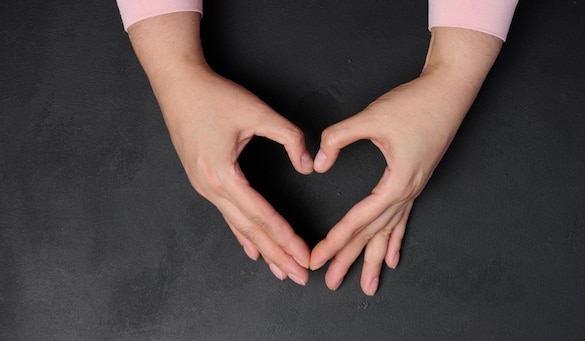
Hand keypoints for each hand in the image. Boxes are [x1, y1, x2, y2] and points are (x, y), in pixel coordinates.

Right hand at [164, 67, 313, 285]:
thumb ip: (289, 137)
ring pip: (238, 227)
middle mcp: (210, 188)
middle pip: (250, 230)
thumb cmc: (214, 96)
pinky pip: (226, 215)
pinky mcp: (203, 181)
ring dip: (263, 249)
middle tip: (299, 276)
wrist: (178, 84)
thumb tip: (308, 164)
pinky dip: (242, 235)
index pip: (262, 215)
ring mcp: (203, 187)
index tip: (304, 255)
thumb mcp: (258, 112)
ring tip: (281, 270)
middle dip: (277, 255)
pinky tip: (252, 250)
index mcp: (223, 174)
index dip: (286, 237)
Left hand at [310, 27, 502, 294]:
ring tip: (368, 286)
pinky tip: (393, 258)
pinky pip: (403, 219)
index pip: (359, 219)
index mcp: (396, 182)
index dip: (335, 240)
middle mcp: (406, 192)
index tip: (317, 257)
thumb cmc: (415, 103)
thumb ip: (340, 137)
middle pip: (374, 234)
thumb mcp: (372, 118)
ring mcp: (413, 189)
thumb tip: (320, 163)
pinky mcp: (415, 181)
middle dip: (350, 259)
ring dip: (375, 259)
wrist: (450, 90)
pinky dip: (395, 240)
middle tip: (330, 281)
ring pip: (389, 233)